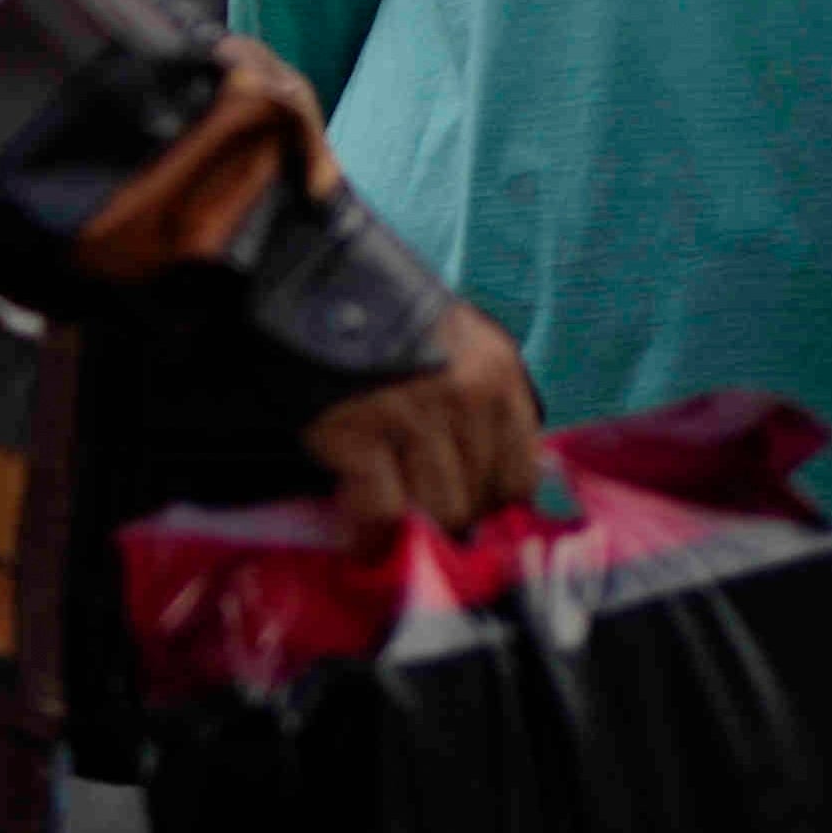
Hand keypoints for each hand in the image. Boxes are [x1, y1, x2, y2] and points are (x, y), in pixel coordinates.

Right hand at [300, 304, 551, 543]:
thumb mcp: (456, 350)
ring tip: (390, 539)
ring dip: (411, 535)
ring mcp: (415, 416)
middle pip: (477, 501)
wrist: (311, 288)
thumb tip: (489, 490)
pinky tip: (360, 545)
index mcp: (499, 376)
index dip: (490, 507)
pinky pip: (380, 513)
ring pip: (436, 513)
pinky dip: (369, 538)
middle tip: (418, 529)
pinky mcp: (362, 434)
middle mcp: (467, 397)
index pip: (520, 476)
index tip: (465, 516)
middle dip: (446, 523)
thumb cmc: (385, 327)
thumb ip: (480, 405)